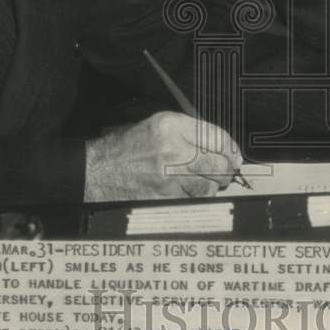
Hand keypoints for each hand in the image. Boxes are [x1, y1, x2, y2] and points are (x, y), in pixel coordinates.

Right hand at [84, 112, 241, 202]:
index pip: (216, 137)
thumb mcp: (157, 126)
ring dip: (209, 187)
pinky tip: (183, 193)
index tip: (233, 156)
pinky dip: (193, 200)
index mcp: (170, 127)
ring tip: (196, 182)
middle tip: (222, 173)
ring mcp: (168, 179)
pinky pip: (193, 203)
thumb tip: (225, 148)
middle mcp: (172, 151)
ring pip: (208, 187)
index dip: (230, 149)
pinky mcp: (164, 200)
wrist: (96, 172)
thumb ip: (190, 132)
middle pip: (218, 166)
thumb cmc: (126, 149)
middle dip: (225, 171)